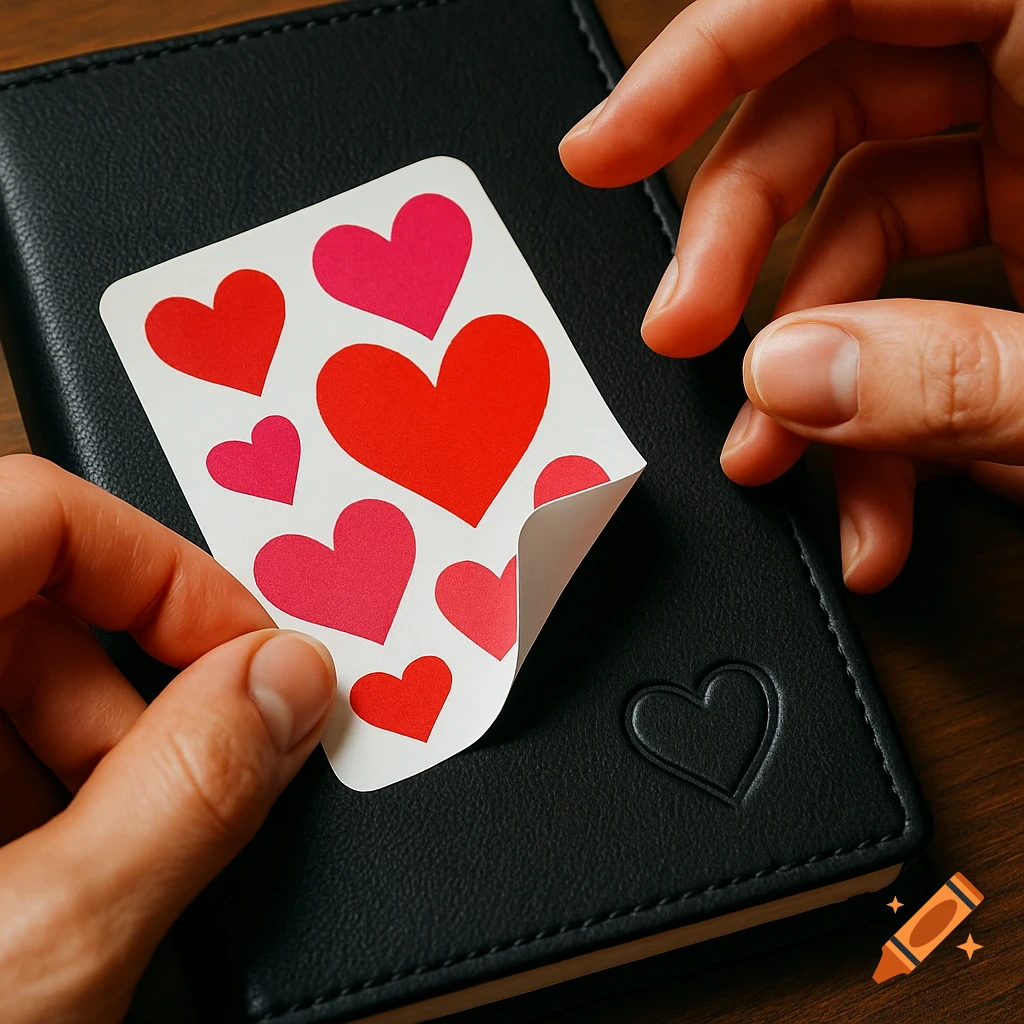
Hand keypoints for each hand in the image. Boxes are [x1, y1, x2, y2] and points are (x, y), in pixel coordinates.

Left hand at [0, 455, 335, 1023]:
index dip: (162, 571)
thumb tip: (286, 684)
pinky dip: (27, 805)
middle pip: (22, 601)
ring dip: (83, 761)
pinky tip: (34, 899)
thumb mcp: (35, 955)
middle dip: (131, 694)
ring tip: (96, 877)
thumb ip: (187, 796)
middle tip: (192, 787)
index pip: (31, 513)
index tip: (247, 656)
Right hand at [560, 0, 1023, 591]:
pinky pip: (907, 291)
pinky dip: (873, 399)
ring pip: (853, 214)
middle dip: (732, 241)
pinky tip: (870, 502)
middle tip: (677, 337)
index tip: (608, 149)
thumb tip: (784, 379)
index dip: (708, 49)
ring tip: (774, 462)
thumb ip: (954, 378)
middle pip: (824, 105)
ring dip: (798, 356)